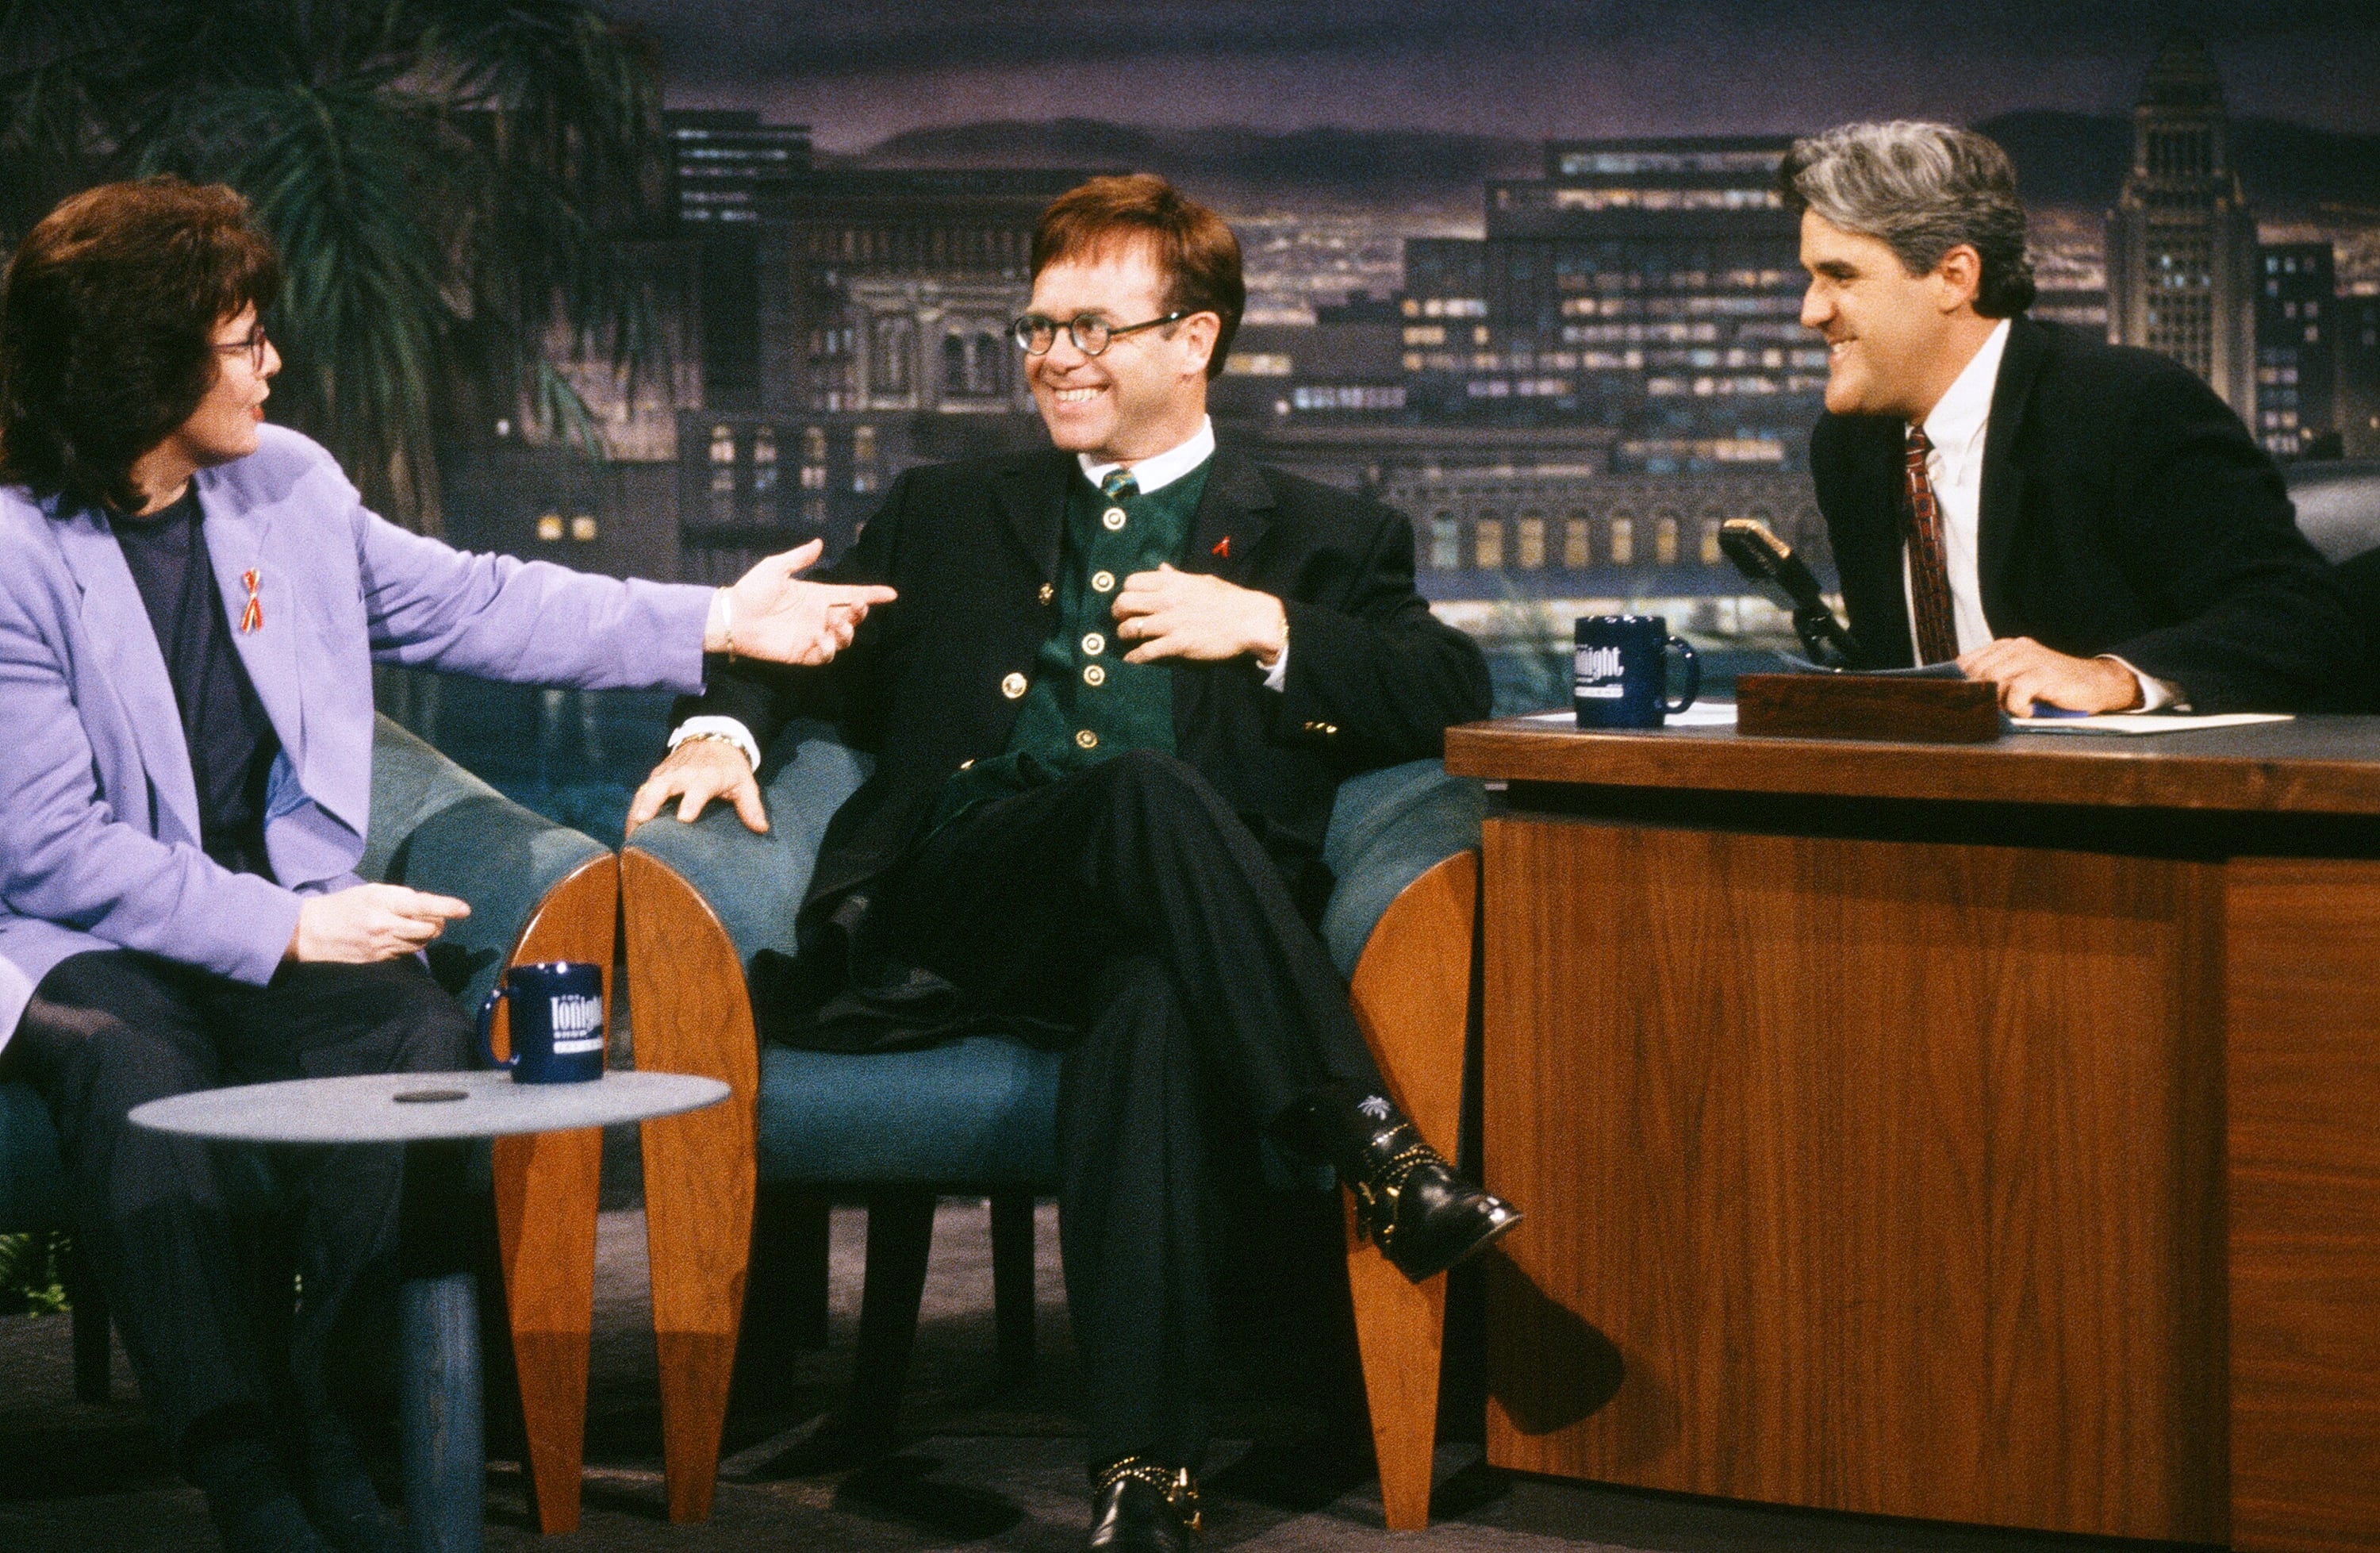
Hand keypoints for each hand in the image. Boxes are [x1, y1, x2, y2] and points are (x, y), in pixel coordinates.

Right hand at [287, 884, 468, 962]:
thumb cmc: (344, 906)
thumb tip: (428, 907)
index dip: (446, 907)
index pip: (422, 905)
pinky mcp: (378, 960)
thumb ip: (401, 897)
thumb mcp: (371, 891)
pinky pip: (405, 953)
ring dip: (425, 935)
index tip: (464, 910)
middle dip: (438, 923)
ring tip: (413, 926)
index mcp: (382, 902)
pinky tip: (398, 937)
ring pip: (420, 943)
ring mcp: (381, 946)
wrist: (310, 932)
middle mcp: (384, 925)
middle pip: (429, 929)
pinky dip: (410, 944)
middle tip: (434, 917)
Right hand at [626, 736, 766, 833]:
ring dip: (637, 809)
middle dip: (652, 801)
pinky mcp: (656, 776)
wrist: (713, 739)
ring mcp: (666, 774)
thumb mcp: (744, 783)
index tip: (684, 817)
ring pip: (647, 789)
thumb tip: (761, 829)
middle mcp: (683, 774)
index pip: (697, 789)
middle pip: (662, 786)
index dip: (691, 802)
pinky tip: (631, 829)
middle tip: (642, 820)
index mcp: (706, 777)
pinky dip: (634, 808)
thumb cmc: (730, 768)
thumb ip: (751, 806)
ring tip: (631, 833)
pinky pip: (641, 792)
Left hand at [708, 540, 897, 666]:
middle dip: (861, 613)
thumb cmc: (751, 590)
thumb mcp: (775, 567)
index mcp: (816, 595)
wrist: (733, 617)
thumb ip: (799, 558)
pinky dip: (829, 648)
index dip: (871, 594)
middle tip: (857, 608)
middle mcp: (818, 616)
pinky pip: (826, 655)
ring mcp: (812, 635)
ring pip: (844, 638)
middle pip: (852, 617)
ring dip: (847, 631)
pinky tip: (820, 638)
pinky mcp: (803, 653)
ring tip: (836, 623)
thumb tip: (820, 543)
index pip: (850, 594)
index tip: (891, 594)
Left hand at [1112, 564, 1286, 665]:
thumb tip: (1161, 568)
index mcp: (1172, 582)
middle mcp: (1167, 600)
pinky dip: (1134, 658)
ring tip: (1126, 639)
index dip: (1125, 592)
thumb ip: (1177, 576)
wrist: (1250, 620)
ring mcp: (1171, 623)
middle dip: (1117, 614)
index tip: (1128, 602)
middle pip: (1124, 603)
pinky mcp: (1178, 644)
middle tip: (1121, 621)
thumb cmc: (1228, 599)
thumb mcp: (1201, 581)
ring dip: (1124, 636)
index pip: (1131, 582)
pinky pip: (1145, 652)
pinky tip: (1131, 660)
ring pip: (1130, 628)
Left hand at [1958, 637, 2143, 713]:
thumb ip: (1994, 679)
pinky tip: (2029, 710)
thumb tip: (1962, 695)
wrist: (2096, 684)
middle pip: (1977, 673)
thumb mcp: (2020, 677)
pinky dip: (2018, 706)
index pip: (1967, 662)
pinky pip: (2015, 691)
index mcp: (2007, 647)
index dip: (1961, 683)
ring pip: (1993, 680)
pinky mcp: (2043, 673)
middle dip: (1980, 695)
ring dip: (1998, 701)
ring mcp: (2031, 659)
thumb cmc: (2054, 686)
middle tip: (1994, 710)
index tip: (1964, 700)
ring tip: (2014, 709)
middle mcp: (2017, 648)